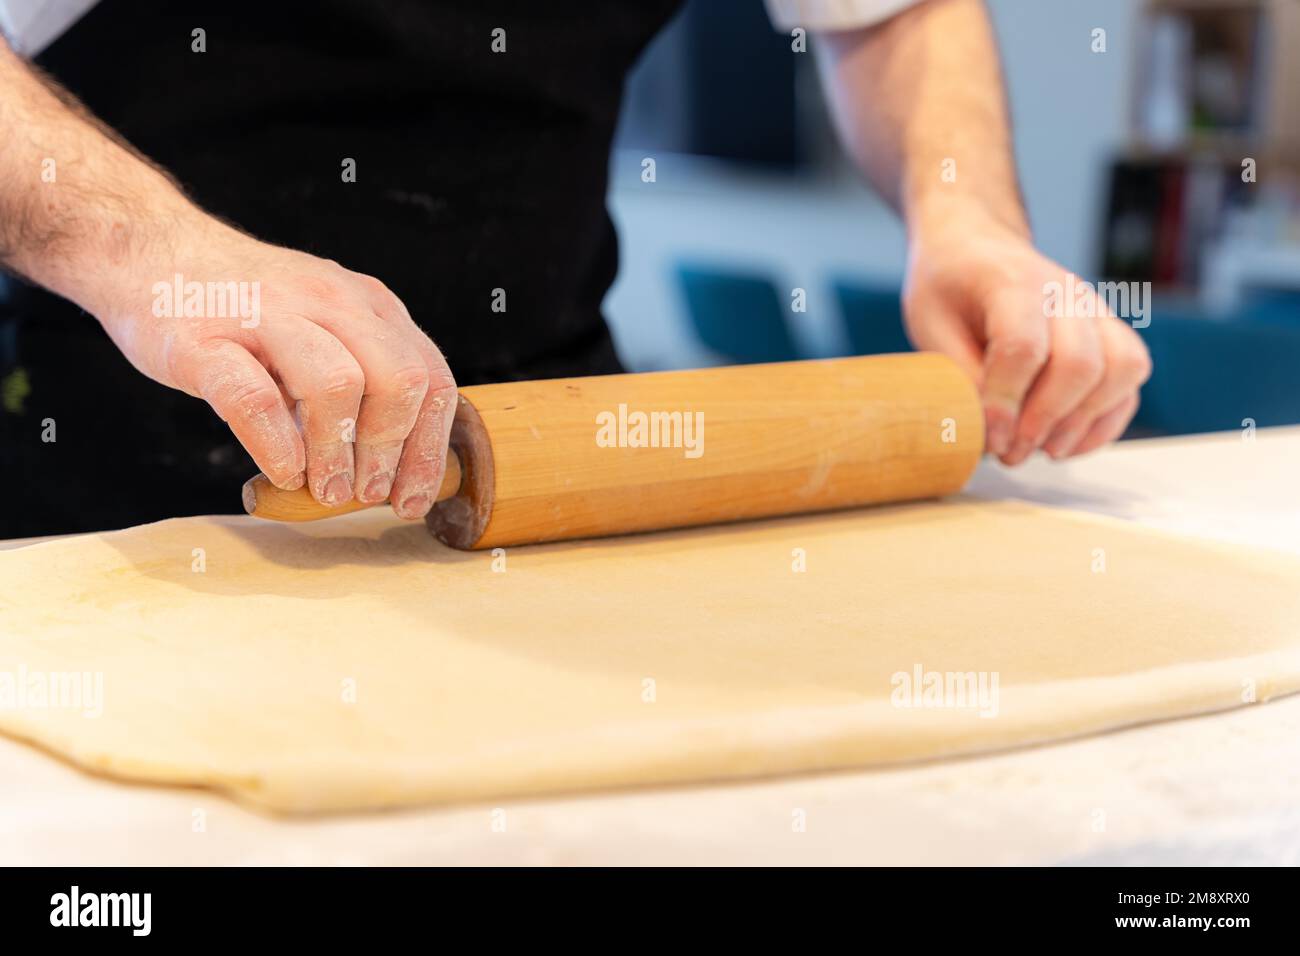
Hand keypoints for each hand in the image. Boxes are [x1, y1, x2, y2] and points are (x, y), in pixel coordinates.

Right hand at [94, 215, 456, 518]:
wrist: (149, 252)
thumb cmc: (245, 310)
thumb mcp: (324, 329)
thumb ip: (364, 380)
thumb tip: (397, 470)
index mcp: (367, 305)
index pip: (431, 377)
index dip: (430, 447)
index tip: (415, 497)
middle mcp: (328, 301)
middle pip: (400, 380)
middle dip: (393, 450)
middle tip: (369, 493)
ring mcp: (267, 315)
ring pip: (336, 386)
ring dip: (338, 453)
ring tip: (328, 490)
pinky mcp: (205, 340)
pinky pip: (255, 399)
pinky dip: (278, 447)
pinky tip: (284, 473)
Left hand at [903, 210, 1151, 465]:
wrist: (976, 246)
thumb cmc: (949, 288)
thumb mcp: (931, 326)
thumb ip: (958, 376)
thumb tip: (986, 432)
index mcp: (1011, 281)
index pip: (1023, 347)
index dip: (1006, 402)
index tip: (989, 439)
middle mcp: (1065, 292)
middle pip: (1080, 363)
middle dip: (1045, 421)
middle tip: (1010, 453)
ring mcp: (1095, 310)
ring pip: (1121, 370)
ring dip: (1082, 423)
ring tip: (1041, 451)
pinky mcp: (1110, 332)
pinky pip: (1131, 379)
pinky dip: (1106, 420)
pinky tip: (1066, 444)